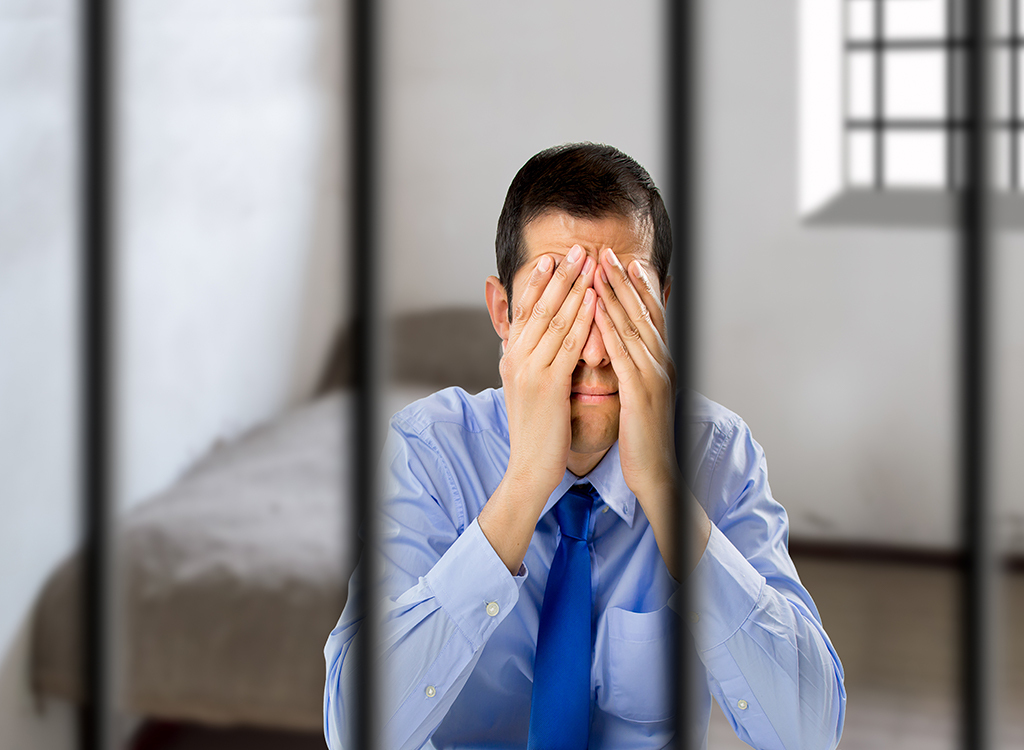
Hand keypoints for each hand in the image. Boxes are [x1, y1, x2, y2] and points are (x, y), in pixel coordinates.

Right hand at [478, 244, 597, 573]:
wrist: (529, 467)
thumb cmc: (535, 431)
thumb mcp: (525, 389)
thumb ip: (529, 362)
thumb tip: (531, 342)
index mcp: (510, 358)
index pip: (523, 311)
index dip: (538, 282)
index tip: (552, 259)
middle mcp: (516, 359)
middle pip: (538, 307)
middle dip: (559, 276)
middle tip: (576, 249)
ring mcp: (530, 370)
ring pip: (554, 320)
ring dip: (573, 287)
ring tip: (588, 263)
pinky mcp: (548, 385)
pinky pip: (568, 344)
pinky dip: (582, 318)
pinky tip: (595, 300)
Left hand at [593, 248, 709, 576]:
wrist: (658, 475)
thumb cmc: (643, 438)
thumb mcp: (640, 397)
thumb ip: (634, 371)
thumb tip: (624, 354)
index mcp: (660, 364)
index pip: (649, 317)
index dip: (636, 286)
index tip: (622, 260)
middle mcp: (662, 364)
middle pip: (642, 313)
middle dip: (623, 280)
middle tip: (606, 252)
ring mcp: (654, 377)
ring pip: (634, 327)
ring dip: (616, 295)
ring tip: (599, 268)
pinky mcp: (642, 394)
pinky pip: (624, 354)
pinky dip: (610, 329)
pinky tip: (598, 311)